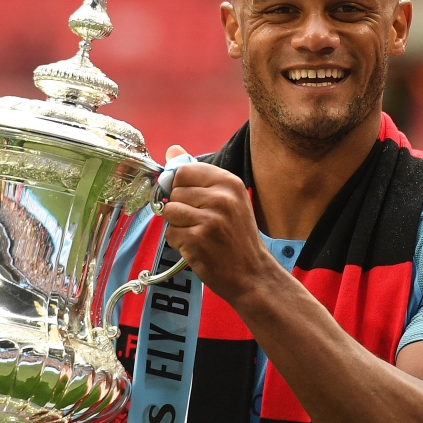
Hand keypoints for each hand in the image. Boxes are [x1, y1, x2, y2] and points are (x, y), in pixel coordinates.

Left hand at [161, 145, 274, 303]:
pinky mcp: (198, 240)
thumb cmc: (237, 236)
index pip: (183, 171)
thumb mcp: (228, 199)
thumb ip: (199, 175)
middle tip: (201, 223)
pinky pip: (171, 233)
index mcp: (229, 182)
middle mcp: (221, 197)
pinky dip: (179, 243)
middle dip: (180, 209)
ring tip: (199, 235)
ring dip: (178, 226)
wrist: (252, 273)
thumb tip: (172, 149)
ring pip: (169, 212)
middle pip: (174, 192)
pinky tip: (198, 248)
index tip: (193, 201)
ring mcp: (209, 219)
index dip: (181, 187)